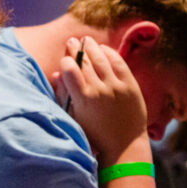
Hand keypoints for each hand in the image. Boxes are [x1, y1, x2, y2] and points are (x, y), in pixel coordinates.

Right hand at [53, 38, 146, 162]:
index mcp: (83, 99)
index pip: (70, 70)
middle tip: (71, 41)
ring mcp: (116, 86)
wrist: (124, 146)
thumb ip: (63, 95)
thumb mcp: (73, 118)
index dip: (66, 61)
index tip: (64, 59)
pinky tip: (103, 49)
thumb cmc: (94, 135)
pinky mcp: (130, 85)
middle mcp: (99, 90)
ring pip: (101, 58)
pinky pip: (118, 63)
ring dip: (92, 47)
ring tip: (86, 41)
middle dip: (76, 49)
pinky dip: (110, 53)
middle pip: (85, 61)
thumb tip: (56, 74)